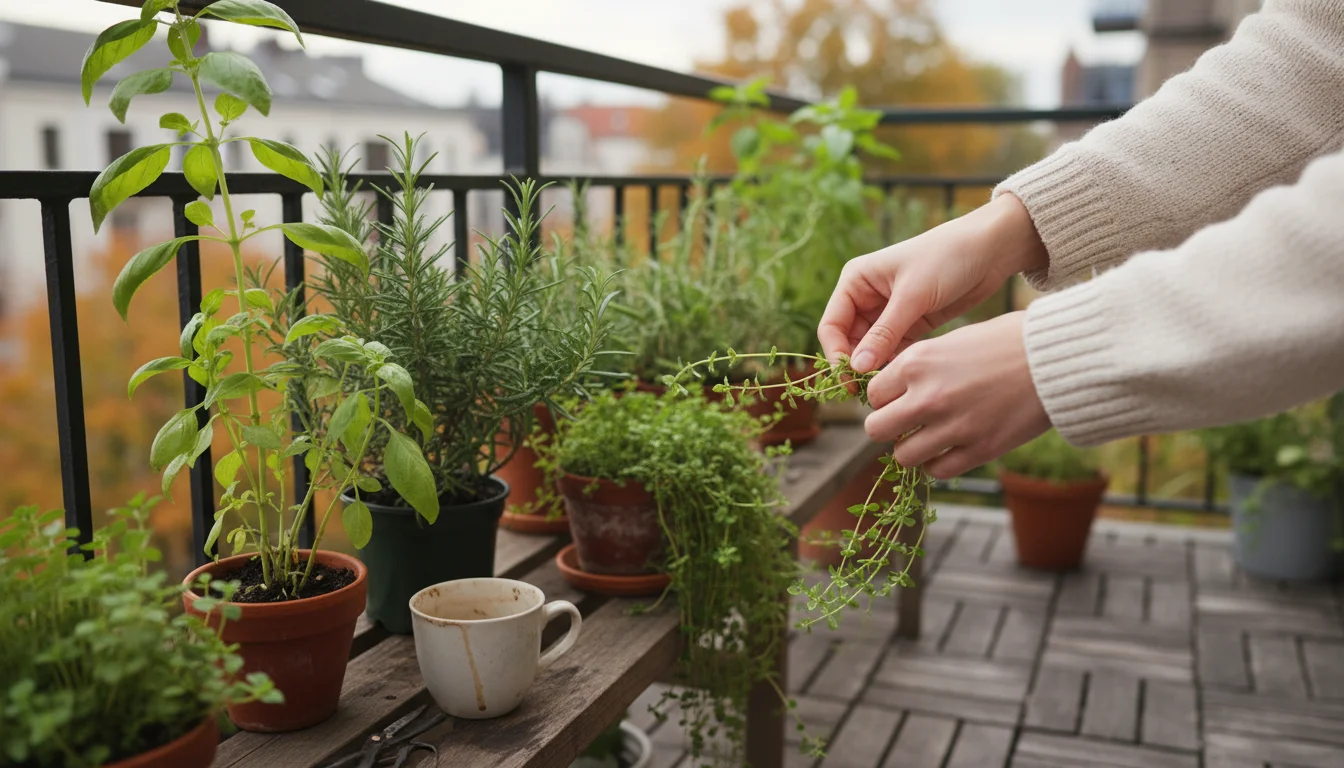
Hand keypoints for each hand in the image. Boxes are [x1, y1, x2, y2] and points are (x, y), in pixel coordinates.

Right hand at [818, 193, 1046, 372]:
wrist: (990, 249)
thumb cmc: (946, 258)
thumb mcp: (912, 296)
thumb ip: (884, 334)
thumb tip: (857, 368)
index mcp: (856, 281)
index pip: (831, 325)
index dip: (835, 354)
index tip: (849, 379)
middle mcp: (866, 297)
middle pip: (848, 342)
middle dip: (856, 366)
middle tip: (868, 392)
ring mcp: (888, 312)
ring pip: (870, 350)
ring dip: (875, 369)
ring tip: (887, 389)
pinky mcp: (910, 324)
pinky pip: (893, 351)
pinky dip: (895, 365)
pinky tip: (904, 378)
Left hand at [862, 312, 1050, 478]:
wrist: (1055, 359)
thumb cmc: (1005, 342)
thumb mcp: (951, 342)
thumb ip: (918, 367)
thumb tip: (893, 390)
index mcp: (917, 363)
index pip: (873, 395)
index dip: (884, 399)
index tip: (898, 399)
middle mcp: (927, 396)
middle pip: (876, 429)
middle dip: (888, 427)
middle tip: (905, 422)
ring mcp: (953, 427)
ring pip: (902, 456)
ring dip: (911, 449)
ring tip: (928, 437)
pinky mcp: (978, 449)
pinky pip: (937, 470)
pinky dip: (937, 463)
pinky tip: (949, 449)